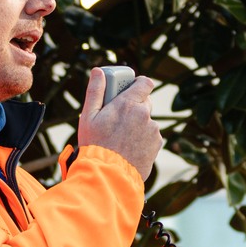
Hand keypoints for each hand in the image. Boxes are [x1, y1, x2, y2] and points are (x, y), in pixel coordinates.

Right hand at [76, 66, 162, 180]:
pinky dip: (142, 139)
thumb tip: (98, 72)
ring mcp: (153, 130)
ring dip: (138, 125)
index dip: (139, 83)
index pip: (145, 83)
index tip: (131, 88)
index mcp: (129, 103)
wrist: (109, 175)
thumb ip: (95, 91)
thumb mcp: (88, 116)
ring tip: (121, 138)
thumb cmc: (95, 145)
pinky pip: (151, 136)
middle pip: (145, 102)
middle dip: (134, 106)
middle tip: (119, 116)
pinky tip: (129, 148)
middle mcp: (145, 114)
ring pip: (147, 121)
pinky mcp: (157, 145)